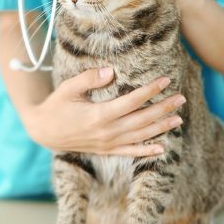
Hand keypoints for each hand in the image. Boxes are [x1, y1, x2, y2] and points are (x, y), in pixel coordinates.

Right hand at [21, 68, 185, 156]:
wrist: (43, 131)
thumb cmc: (56, 105)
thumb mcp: (68, 88)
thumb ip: (89, 79)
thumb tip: (111, 71)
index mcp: (99, 115)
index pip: (132, 101)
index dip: (150, 91)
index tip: (165, 80)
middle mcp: (107, 132)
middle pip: (142, 119)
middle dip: (163, 108)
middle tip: (180, 98)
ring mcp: (107, 143)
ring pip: (140, 136)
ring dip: (161, 128)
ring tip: (178, 118)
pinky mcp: (106, 150)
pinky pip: (130, 152)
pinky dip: (146, 151)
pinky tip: (162, 148)